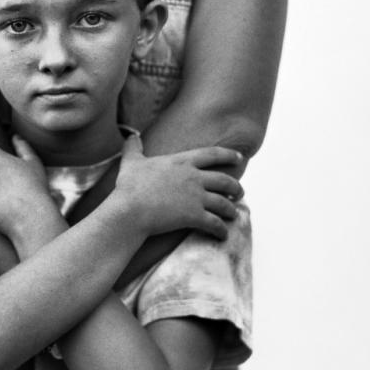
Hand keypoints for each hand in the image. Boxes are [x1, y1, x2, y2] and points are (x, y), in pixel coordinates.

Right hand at [113, 134, 244, 239]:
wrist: (130, 209)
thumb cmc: (129, 186)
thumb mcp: (131, 161)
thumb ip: (133, 147)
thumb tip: (130, 135)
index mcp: (182, 161)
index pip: (212, 154)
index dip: (228, 154)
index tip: (240, 157)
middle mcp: (193, 177)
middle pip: (224, 180)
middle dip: (235, 186)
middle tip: (240, 191)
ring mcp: (196, 197)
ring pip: (224, 203)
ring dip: (231, 209)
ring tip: (234, 214)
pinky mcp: (194, 216)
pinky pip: (215, 223)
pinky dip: (221, 229)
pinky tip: (223, 234)